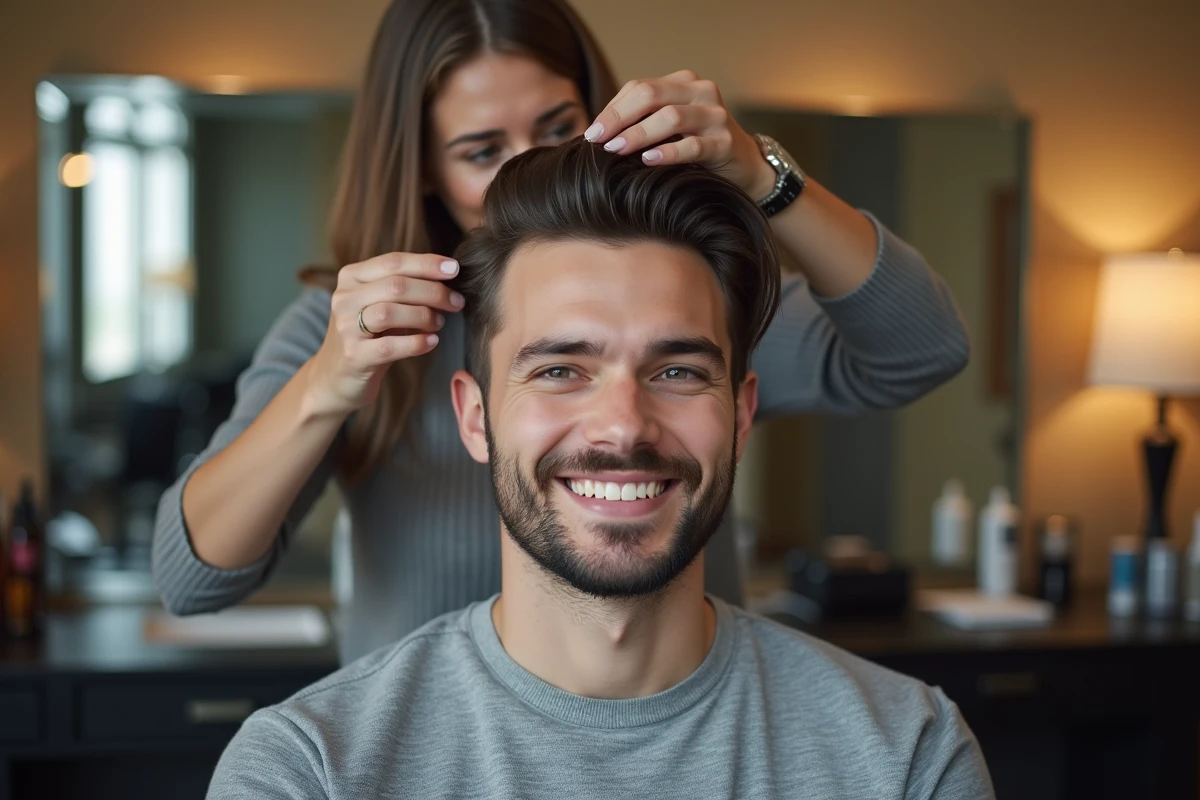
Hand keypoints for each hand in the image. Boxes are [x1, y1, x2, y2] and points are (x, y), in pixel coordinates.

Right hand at [304, 253, 464, 416]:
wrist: (337, 376)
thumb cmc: (369, 335)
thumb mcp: (380, 303)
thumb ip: (404, 287)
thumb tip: (448, 274)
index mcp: (351, 277)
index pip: (393, 262)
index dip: (426, 264)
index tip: (454, 269)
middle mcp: (344, 299)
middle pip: (396, 286)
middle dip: (433, 292)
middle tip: (456, 302)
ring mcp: (346, 328)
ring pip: (390, 312)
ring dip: (424, 315)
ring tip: (439, 322)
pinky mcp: (354, 356)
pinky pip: (390, 346)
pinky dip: (417, 342)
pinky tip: (432, 342)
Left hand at [584, 70, 776, 200]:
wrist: (744, 166)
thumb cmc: (697, 146)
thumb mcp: (670, 128)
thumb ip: (641, 122)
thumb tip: (595, 135)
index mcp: (683, 83)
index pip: (639, 88)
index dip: (612, 109)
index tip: (591, 133)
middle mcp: (701, 92)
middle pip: (651, 95)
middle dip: (619, 118)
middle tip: (598, 140)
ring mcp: (716, 116)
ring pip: (670, 117)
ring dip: (638, 134)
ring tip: (617, 150)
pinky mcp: (726, 143)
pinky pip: (693, 145)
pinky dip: (668, 152)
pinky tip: (649, 160)